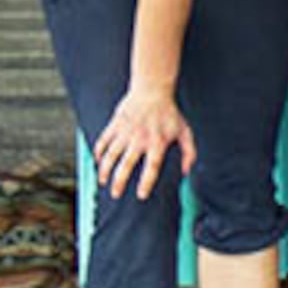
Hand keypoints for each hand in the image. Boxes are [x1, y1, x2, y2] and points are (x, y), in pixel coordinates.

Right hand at [95, 85, 193, 201]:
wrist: (152, 91)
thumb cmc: (170, 114)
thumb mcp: (185, 131)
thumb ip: (189, 152)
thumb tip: (186, 172)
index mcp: (158, 142)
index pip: (152, 167)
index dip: (146, 182)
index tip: (141, 196)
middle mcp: (139, 139)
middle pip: (126, 165)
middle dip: (119, 182)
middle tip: (116, 194)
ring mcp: (125, 132)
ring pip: (110, 155)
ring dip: (105, 170)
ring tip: (103, 182)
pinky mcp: (114, 125)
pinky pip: (102, 142)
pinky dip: (98, 153)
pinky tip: (98, 163)